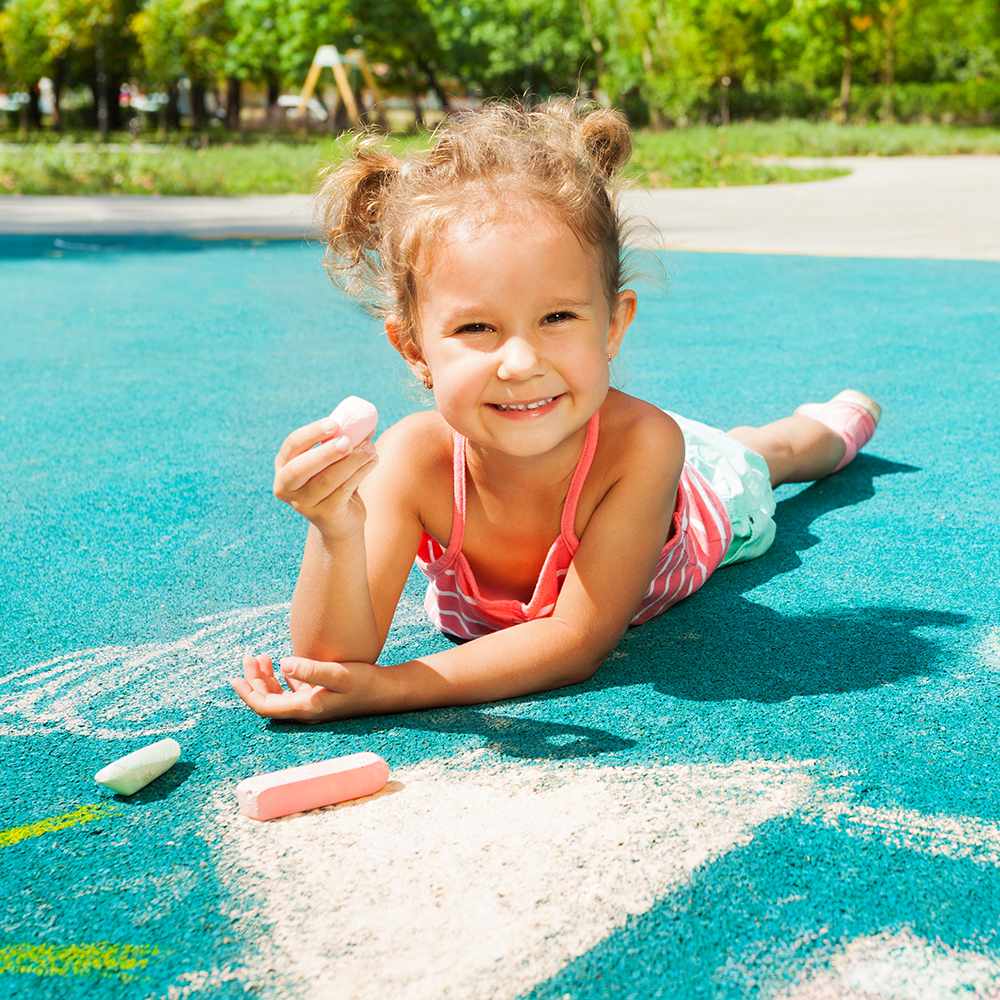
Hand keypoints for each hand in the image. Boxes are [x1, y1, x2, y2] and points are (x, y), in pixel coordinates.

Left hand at [230, 654, 378, 722]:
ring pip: (278, 695)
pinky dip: (281, 678)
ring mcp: (312, 704)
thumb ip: (310, 669)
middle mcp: (305, 710)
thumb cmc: (364, 682)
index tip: (234, 677)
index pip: (265, 707)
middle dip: (254, 681)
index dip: (247, 694)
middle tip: (250, 657)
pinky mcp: (320, 696)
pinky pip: (292, 690)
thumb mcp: (338, 673)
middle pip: (268, 701)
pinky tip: (281, 665)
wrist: (386, 690)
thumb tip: (282, 662)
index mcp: (305, 708)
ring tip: (261, 657)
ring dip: (265, 679)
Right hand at [272, 417, 377, 538]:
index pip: (292, 444)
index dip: (312, 433)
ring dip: (352, 461)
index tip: (334, 424)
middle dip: (326, 452)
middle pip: (301, 467)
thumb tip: (365, 421)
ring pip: (326, 480)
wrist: (340, 519)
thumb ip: (345, 440)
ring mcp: (303, 504)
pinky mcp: (323, 515)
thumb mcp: (335, 459)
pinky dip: (360, 473)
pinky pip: (343, 491)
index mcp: (284, 465)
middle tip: (348, 441)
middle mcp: (286, 486)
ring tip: (371, 449)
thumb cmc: (336, 481)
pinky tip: (372, 461)